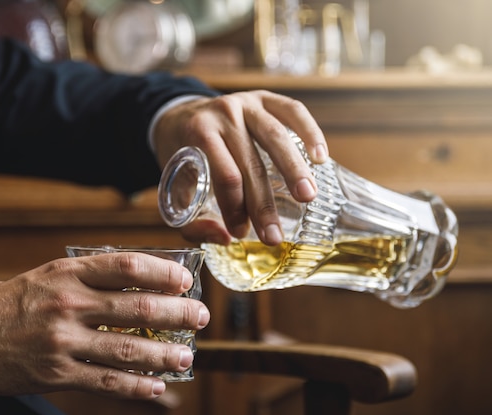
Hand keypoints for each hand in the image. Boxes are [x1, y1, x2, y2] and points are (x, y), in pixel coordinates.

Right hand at [0, 253, 209, 399]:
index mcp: (67, 273)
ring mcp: (63, 342)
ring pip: (127, 350)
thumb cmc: (6, 302)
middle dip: (177, 315)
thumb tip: (137, 281)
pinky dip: (136, 387)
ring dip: (164, 355)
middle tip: (200, 317)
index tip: (185, 279)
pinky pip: (106, 383)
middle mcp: (69, 304)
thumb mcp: (46, 275)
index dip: (163, 273)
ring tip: (187, 356)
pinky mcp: (56, 374)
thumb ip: (88, 277)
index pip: (128, 267)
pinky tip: (157, 388)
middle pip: (137, 310)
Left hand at [152, 90, 327, 245]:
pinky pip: (293, 111)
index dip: (235, 208)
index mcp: (198, 134)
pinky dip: (310, 132)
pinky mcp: (265, 97)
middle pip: (251, 163)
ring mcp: (246, 102)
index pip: (225, 175)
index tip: (240, 233)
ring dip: (294, 169)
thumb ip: (191, 219)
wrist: (180, 115)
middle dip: (264, 203)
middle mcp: (223, 114)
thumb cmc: (181, 156)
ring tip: (308, 197)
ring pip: (275, 137)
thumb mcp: (173, 187)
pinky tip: (321, 157)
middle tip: (274, 236)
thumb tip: (224, 238)